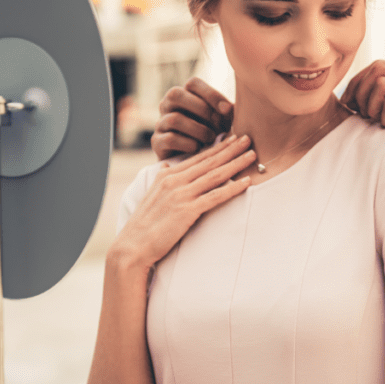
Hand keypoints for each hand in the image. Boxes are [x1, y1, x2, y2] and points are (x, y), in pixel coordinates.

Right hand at [112, 134, 255, 270]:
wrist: (132, 246)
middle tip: (248, 138)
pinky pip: (215, 196)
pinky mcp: (187, 211)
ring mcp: (181, 194)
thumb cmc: (144, 224)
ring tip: (252, 155)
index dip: (217, 147)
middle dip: (231, 149)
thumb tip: (166, 165)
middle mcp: (174, 180)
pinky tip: (246, 182)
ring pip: (215, 175)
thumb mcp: (151, 194)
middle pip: (209, 161)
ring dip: (236, 163)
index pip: (197, 157)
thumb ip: (162, 178)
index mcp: (167, 175)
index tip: (232, 138)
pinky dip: (233, 188)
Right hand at [151, 77, 233, 159]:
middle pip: (175, 94)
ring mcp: (160, 122)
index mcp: (184, 95)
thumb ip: (226, 113)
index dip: (211, 94)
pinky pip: (169, 139)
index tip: (228, 110)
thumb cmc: (211, 134)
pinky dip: (188, 144)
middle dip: (201, 109)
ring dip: (198, 130)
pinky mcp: (157, 141)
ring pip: (174, 119)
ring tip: (211, 139)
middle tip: (218, 125)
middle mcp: (168, 105)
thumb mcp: (221, 121)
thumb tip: (228, 108)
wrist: (194, 161)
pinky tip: (198, 148)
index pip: (192, 83)